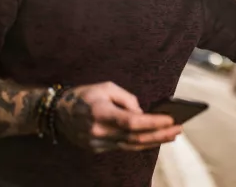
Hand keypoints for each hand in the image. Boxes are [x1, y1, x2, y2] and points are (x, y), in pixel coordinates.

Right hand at [55, 82, 181, 153]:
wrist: (57, 112)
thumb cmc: (85, 95)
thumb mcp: (106, 87)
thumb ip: (127, 99)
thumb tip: (142, 113)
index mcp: (101, 113)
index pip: (132, 122)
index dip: (153, 122)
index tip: (171, 119)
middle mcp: (99, 131)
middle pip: (135, 137)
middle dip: (160, 134)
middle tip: (178, 129)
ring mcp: (97, 143)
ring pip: (131, 146)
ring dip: (153, 141)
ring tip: (172, 136)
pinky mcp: (97, 148)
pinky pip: (122, 147)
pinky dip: (139, 143)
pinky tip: (154, 138)